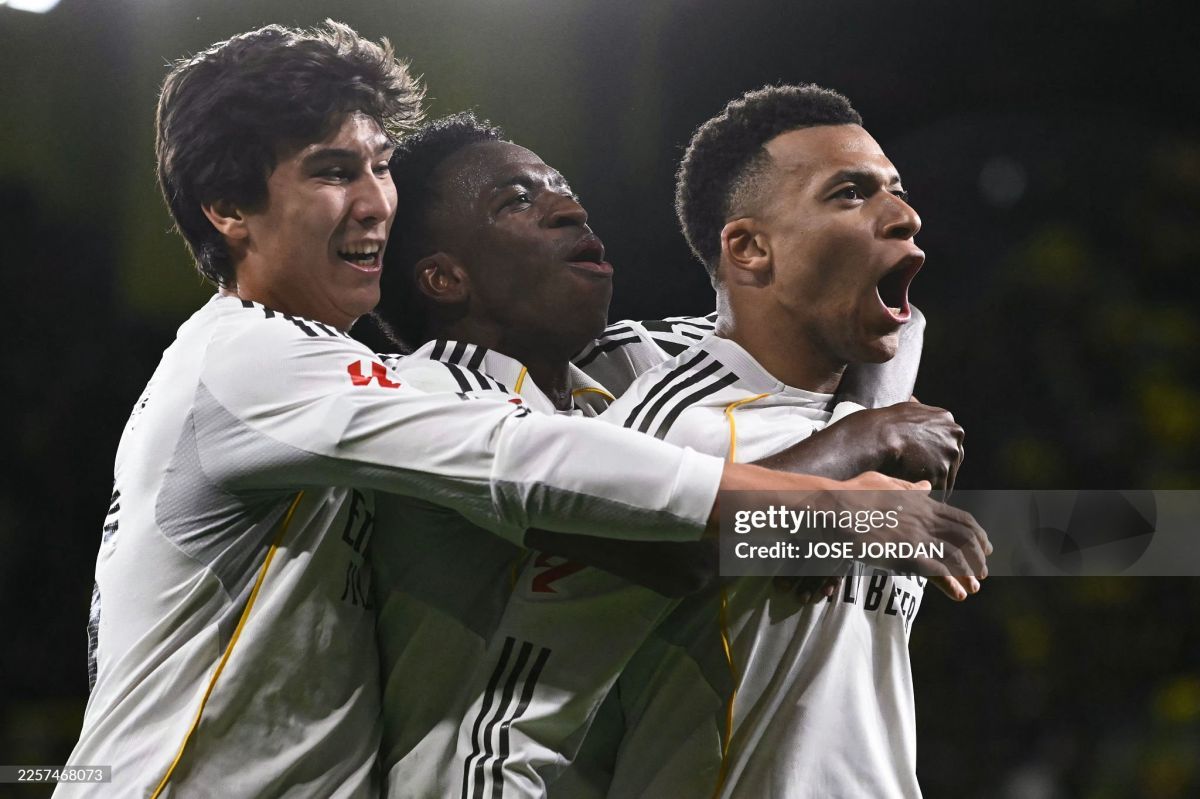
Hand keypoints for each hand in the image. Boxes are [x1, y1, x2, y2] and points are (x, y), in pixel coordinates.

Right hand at [830, 475, 989, 600]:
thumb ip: (907, 487)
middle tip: (983, 572)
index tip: (985, 547)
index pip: (961, 519)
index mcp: (922, 504)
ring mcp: (916, 537)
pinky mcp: (905, 555)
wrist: (834, 509)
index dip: (978, 535)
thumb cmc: (851, 494)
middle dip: (978, 556)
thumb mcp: (882, 483)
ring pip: (955, 556)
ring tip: (973, 587)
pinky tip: (958, 595)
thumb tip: (926, 486)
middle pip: (964, 538)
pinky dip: (950, 584)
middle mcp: (924, 520)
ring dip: (968, 574)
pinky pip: (936, 572)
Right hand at [834, 402, 965, 495]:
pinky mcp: (942, 473)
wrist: (879, 436)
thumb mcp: (910, 408)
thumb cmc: (888, 422)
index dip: (937, 455)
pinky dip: (930, 494)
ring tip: (918, 489)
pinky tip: (917, 494)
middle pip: (952, 461)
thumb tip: (916, 401)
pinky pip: (940, 490)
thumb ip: (922, 411)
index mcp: (949, 422)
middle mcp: (954, 438)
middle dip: (939, 469)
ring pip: (947, 477)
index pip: (950, 444)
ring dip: (934, 484)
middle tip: (921, 477)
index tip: (925, 462)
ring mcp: (949, 455)